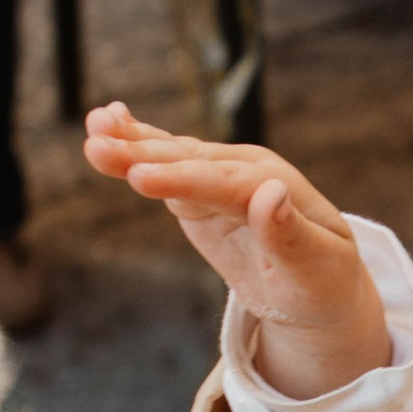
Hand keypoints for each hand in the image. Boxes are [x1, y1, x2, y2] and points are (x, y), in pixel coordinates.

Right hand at [86, 105, 393, 400]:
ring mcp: (220, 177)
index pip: (223, 182)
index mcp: (275, 186)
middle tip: (97, 146)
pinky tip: (104, 121)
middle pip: (190, 160)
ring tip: (91, 128)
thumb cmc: (321, 285)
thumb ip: (289, 234)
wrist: (319, 289)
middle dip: (143, 152)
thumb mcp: (314, 269)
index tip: (140, 178)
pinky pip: (164, 166)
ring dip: (131, 141)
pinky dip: (136, 144)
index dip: (181, 180)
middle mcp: (245, 171)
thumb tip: (271, 191)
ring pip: (172, 157)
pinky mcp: (200, 191)